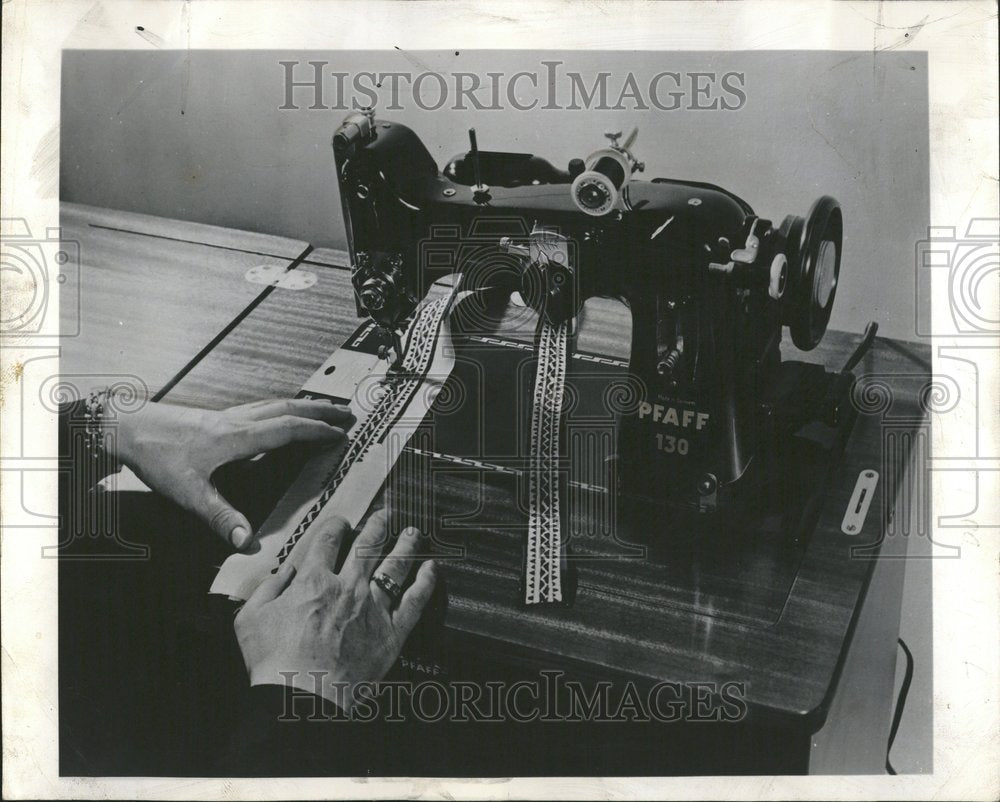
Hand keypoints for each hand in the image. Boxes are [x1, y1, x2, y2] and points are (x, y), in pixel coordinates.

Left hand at [112, 398, 351, 548]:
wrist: (123, 427)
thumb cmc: (154, 454)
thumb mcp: (187, 492)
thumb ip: (219, 517)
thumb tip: (245, 540)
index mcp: (237, 436)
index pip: (288, 429)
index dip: (317, 432)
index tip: (340, 435)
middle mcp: (236, 420)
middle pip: (288, 409)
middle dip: (320, 411)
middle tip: (346, 413)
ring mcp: (226, 415)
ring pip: (275, 404)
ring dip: (303, 406)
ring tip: (322, 410)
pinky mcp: (216, 417)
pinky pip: (260, 408)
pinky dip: (281, 409)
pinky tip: (278, 417)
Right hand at [233, 510, 436, 708]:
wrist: (303, 696)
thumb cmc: (274, 662)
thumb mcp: (250, 618)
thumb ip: (268, 589)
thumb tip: (285, 573)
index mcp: (314, 581)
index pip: (328, 540)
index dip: (336, 526)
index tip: (341, 523)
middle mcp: (348, 587)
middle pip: (367, 545)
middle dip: (377, 526)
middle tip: (384, 515)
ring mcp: (373, 607)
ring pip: (395, 566)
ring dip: (406, 545)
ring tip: (413, 533)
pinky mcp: (391, 631)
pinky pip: (415, 601)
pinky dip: (426, 582)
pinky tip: (433, 569)